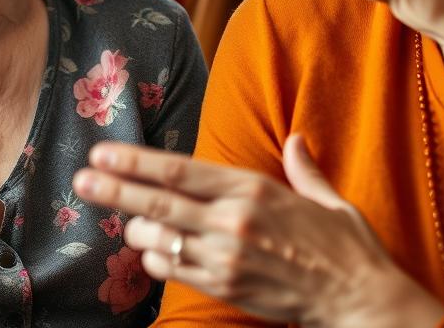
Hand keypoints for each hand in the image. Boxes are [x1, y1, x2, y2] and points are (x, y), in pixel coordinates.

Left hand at [72, 137, 443, 327]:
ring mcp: (226, 258)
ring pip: (159, 239)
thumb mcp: (326, 200)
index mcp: (250, 188)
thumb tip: (296, 139)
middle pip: (157, 201)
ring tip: (129, 220)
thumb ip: (301, 168)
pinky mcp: (225, 288)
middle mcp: (232, 221)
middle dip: (113, 189)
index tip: (103, 151)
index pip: (178, 170)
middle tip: (81, 178)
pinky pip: (173, 271)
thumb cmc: (344, 247)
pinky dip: (156, 259)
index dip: (135, 160)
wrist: (362, 303)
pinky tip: (154, 250)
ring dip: (137, 228)